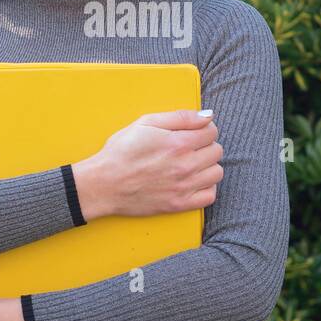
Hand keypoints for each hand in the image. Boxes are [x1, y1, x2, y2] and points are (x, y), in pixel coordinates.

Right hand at [72, 109, 222, 219]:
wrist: (103, 183)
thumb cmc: (121, 151)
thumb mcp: (145, 123)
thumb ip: (180, 117)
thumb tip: (207, 116)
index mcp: (178, 143)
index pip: (212, 131)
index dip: (203, 128)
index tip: (193, 132)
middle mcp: (185, 165)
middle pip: (216, 151)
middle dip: (206, 145)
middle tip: (189, 147)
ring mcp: (184, 187)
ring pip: (217, 172)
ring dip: (208, 166)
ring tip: (191, 163)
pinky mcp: (179, 204)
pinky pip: (210, 196)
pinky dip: (206, 187)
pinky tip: (193, 181)